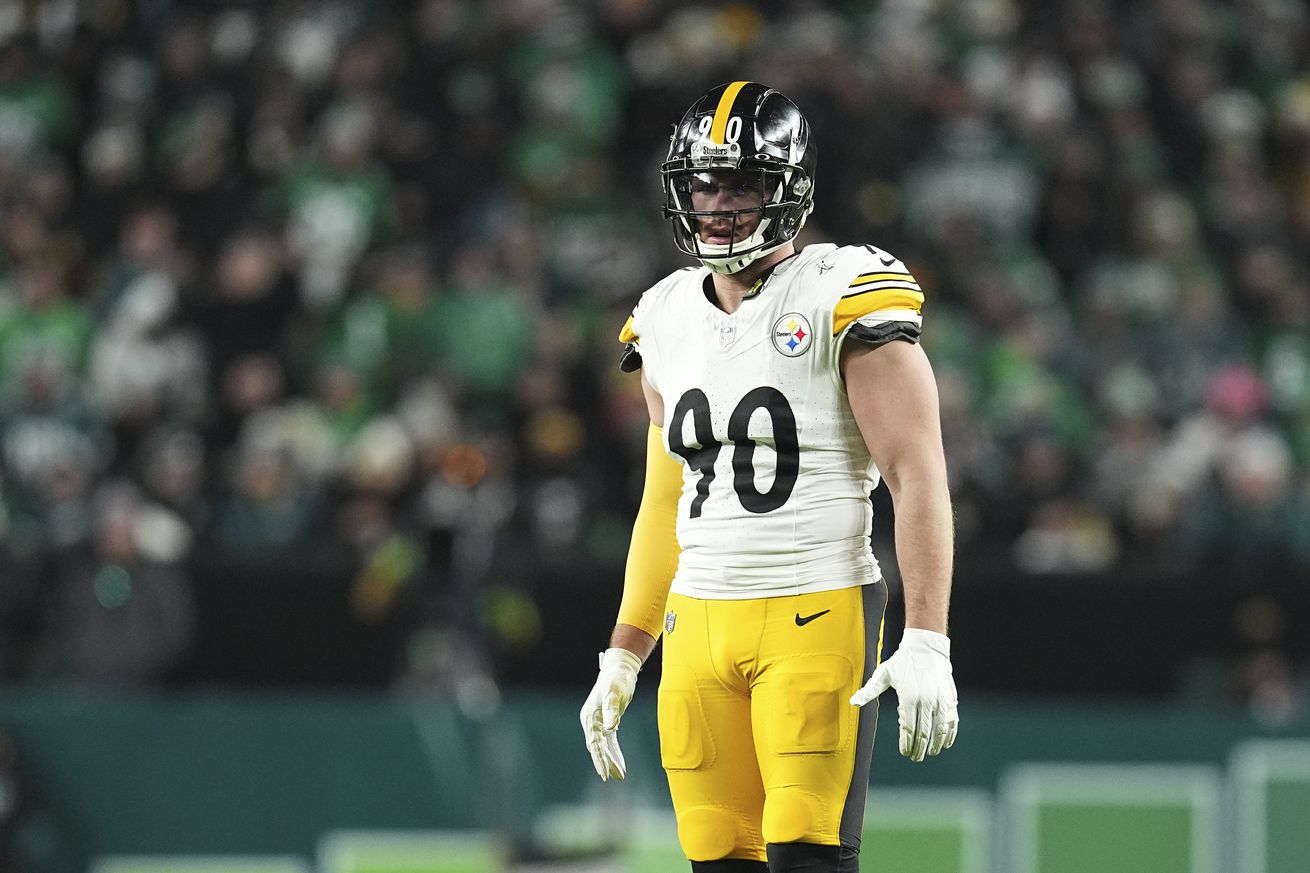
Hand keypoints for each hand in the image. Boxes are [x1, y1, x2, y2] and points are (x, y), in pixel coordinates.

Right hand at [580, 647, 642, 780]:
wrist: (620, 669)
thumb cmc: (617, 679)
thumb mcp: (615, 693)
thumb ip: (612, 710)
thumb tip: (610, 728)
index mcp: (590, 717)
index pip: (594, 742)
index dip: (599, 758)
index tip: (605, 773)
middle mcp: (592, 721)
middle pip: (597, 747)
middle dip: (604, 763)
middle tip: (613, 778)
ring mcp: (598, 723)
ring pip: (603, 747)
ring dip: (610, 760)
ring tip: (619, 776)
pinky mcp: (608, 722)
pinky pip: (610, 742)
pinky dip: (615, 753)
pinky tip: (620, 764)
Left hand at [850, 628, 957, 762]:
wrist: (926, 648)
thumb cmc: (901, 662)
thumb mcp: (883, 674)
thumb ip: (869, 691)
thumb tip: (853, 703)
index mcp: (908, 697)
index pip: (907, 728)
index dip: (906, 742)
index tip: (904, 751)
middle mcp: (925, 700)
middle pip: (924, 732)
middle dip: (919, 748)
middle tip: (915, 757)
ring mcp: (940, 700)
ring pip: (940, 729)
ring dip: (936, 744)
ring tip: (931, 753)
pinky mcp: (950, 698)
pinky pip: (952, 720)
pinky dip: (950, 734)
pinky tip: (946, 743)